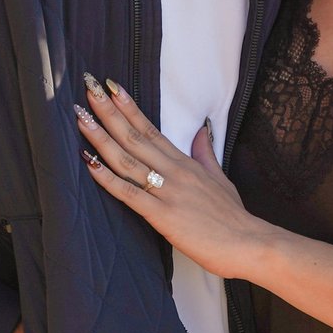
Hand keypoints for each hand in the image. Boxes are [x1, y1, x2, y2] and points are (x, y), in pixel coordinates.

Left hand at [75, 74, 271, 279]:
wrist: (250, 244)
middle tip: (88, 88)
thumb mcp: (220, 178)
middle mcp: (174, 172)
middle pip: (135, 136)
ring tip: (81, 118)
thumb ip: (205, 154)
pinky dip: (108, 177)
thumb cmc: (234, 217)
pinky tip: (90, 162)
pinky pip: (130, 193)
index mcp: (186, 163)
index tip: (110, 87)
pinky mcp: (163, 216)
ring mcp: (168, 193)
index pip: (151, 129)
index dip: (129, 107)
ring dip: (102, 138)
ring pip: (128, 159)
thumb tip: (201, 131)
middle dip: (109, 112)